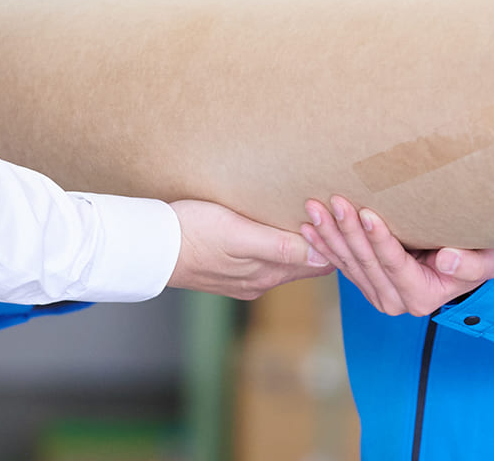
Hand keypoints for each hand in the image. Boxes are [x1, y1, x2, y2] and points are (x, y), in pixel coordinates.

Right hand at [167, 199, 334, 299]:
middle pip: (306, 264)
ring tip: (314, 217)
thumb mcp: (239, 235)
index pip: (320, 263)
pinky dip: (280, 245)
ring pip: (286, 261)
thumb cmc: (191, 234)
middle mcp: (260, 280)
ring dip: (301, 243)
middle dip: (323, 243)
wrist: (147, 247)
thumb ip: (280, 248)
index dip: (336, 242)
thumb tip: (323, 256)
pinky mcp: (225, 268)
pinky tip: (276, 229)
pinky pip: (265, 258)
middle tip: (339, 213)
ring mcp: (242, 277)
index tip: (347, 218)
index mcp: (268, 273)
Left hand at [300, 196, 493, 316]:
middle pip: (365, 262)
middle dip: (347, 231)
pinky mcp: (365, 283)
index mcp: (421, 297)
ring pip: (348, 263)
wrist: (466, 263)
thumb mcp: (486, 261)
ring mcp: (377, 294)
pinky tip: (308, 226)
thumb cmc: (477, 256)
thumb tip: (447, 259)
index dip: (379, 239)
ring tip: (314, 208)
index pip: (394, 263)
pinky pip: (340, 264)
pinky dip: (324, 243)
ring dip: (329, 234)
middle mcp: (395, 301)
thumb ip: (470, 265)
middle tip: (333, 202)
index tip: (366, 212)